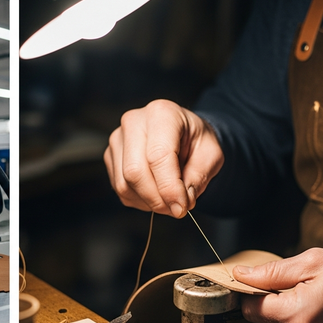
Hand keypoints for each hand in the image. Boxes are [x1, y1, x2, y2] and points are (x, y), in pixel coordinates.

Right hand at [103, 99, 223, 217]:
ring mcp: (118, 139)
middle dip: (157, 199)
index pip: (158, 156)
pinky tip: (156, 192)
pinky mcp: (111, 156)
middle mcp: (134, 122)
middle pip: (135, 172)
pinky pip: (120, 189)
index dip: (169, 187)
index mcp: (161, 113)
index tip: (182, 207)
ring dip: (149, 202)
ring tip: (169, 198)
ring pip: (124, 184)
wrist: (184, 134)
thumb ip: (198, 178)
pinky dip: (140, 200)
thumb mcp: (212, 155)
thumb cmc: (196, 141)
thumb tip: (179, 202)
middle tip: (177, 208)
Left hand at [235, 248, 322, 322]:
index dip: (248, 292)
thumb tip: (241, 275)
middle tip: (293, 284)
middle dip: (269, 301)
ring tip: (310, 296)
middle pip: (262, 320)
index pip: (249, 310)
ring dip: (284, 312)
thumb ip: (271, 272)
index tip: (255, 281)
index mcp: (298, 316)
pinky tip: (316, 310)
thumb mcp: (313, 261)